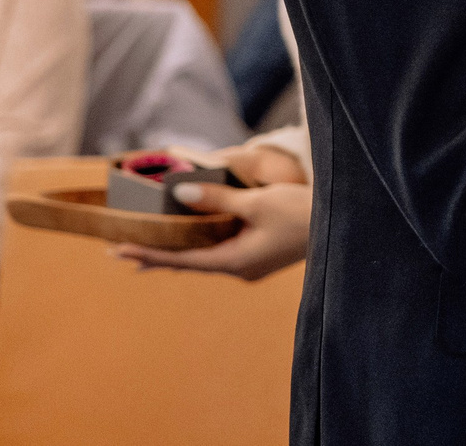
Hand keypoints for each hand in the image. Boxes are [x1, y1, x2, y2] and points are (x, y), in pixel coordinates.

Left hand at [111, 145, 311, 281]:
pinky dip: (203, 242)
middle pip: (190, 261)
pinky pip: (224, 248)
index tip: (117, 250)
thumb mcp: (259, 203)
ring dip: (179, 249)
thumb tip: (180, 196)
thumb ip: (219, 200)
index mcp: (235, 262)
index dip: (148, 253)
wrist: (348, 227)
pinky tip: (195, 237)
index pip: (181, 261)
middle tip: (120, 251)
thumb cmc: (304, 213)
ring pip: (207, 255)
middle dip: (157, 254)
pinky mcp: (263, 253)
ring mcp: (252, 263)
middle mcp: (240, 268)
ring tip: (148, 248)